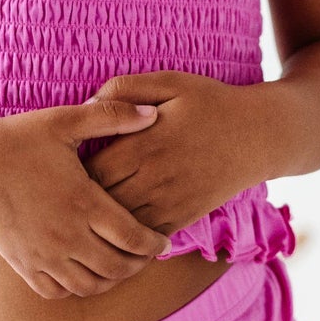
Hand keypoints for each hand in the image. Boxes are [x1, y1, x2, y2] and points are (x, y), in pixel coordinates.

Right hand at [0, 95, 172, 299]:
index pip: (133, 238)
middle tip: (146, 255)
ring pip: (90, 286)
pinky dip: (76, 289)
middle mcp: (67, 235)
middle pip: (117, 267)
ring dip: (111, 280)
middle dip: (138, 265)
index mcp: (83, 202)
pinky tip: (83, 273)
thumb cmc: (17, 139)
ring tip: (119, 266)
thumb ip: (112, 116)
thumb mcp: (65, 120)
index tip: (161, 241)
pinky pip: (57, 291)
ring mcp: (43, 254)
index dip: (153, 244)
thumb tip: (153, 115)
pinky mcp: (23, 264)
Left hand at [81, 72, 261, 236]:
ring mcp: (170, 203)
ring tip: (80, 215)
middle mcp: (155, 179)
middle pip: (101, 203)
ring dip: (100, 223)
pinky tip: (112, 229)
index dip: (72, 173)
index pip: (92, 170)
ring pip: (121, 226)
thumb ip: (123, 90)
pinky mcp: (183, 218)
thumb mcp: (168, 82)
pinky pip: (145, 238)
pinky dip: (125, 237)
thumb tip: (85, 105)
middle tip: (63, 195)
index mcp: (145, 144)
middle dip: (80, 201)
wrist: (258, 136)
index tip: (61, 167)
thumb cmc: (209, 103)